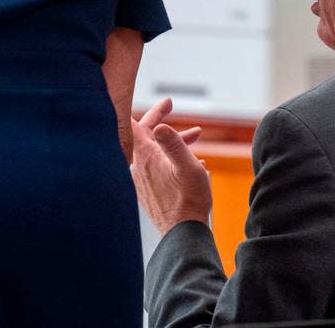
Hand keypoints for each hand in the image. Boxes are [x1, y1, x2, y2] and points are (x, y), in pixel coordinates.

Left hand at [131, 97, 210, 234]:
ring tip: (196, 136)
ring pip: (154, 152)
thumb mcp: (188, 167)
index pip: (139, 125)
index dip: (152, 110)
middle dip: (162, 121)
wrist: (182, 233)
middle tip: (173, 109)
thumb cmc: (189, 200)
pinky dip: (170, 157)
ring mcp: (142, 180)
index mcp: (146, 157)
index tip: (169, 101)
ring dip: (172, 141)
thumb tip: (158, 126)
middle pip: (145, 136)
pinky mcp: (147, 191)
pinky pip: (156, 167)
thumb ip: (173, 144)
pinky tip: (190, 162)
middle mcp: (138, 167)